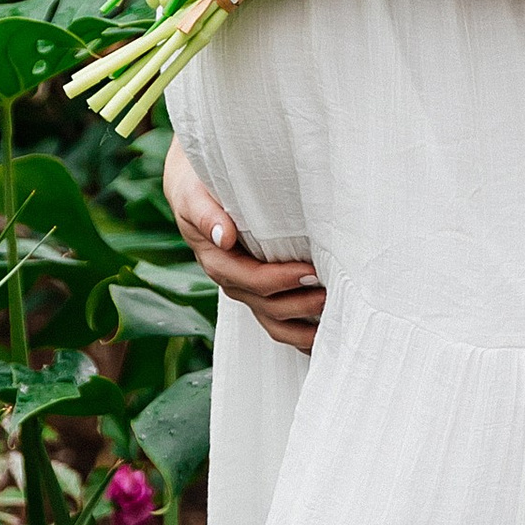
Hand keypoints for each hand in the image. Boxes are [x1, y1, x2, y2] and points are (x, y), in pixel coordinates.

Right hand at [164, 133, 324, 356]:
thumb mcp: (193, 194)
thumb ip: (206, 214)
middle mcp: (231, 279)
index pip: (249, 278)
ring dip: (301, 328)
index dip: (279, 279)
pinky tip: (320, 339)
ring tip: (331, 322)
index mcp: (215, 259)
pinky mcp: (259, 290)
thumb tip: (224, 236)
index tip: (309, 270)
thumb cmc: (197, 185)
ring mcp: (245, 288)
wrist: (194, 185)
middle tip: (330, 294)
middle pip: (265, 305)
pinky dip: (298, 333)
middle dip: (298, 304)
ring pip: (272, 321)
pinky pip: (277, 320)